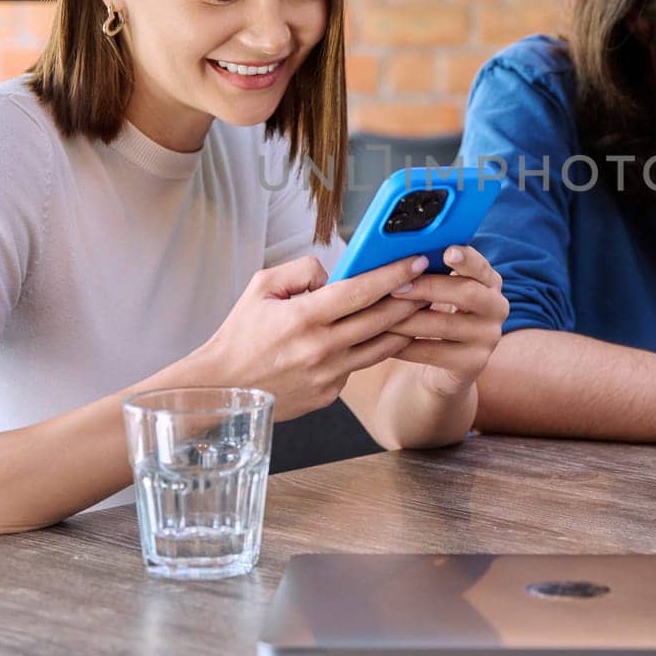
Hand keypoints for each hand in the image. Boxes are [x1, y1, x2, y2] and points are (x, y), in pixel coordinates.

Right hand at [174, 254, 429, 420]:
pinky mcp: (329, 394)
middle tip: (433, 282)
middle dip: (412, 298)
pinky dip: (372, 349)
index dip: (393, 274)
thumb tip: (333, 275)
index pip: (360, 291)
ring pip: (381, 347)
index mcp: (304, 317)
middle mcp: (321, 348)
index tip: (416, 261)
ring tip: (421, 308)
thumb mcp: (261, 287)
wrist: (222, 389)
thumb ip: (301, 272)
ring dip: (405, 326)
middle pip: (381, 320)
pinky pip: (358, 366)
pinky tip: (385, 336)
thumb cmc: (240, 335)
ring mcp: (328, 375)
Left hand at [384, 246, 509, 397]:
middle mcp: (496, 307)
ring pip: (445, 324)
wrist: (444, 365)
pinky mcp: (475, 363)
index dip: (465, 259)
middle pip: (466, 292)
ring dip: (408, 320)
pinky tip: (383, 342)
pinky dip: (405, 347)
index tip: (447, 251)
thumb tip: (397, 254)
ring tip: (380, 317)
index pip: (480, 265)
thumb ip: (431, 272)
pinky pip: (434, 352)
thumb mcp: (439, 291)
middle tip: (395, 288)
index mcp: (489, 281)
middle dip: (427, 287)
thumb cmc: (435, 315)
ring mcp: (489, 337)